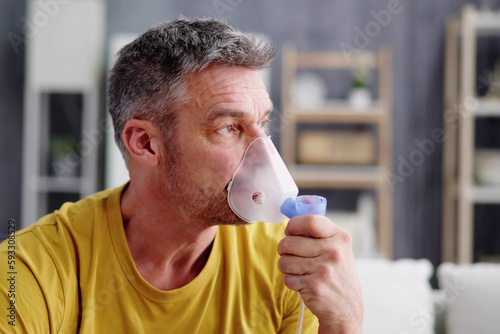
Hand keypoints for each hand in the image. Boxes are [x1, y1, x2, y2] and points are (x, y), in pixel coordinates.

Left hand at [277, 215, 363, 332]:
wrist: (347, 308)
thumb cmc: (338, 275)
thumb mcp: (339, 248)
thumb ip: (319, 234)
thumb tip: (292, 222)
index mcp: (340, 237)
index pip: (310, 221)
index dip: (293, 225)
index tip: (290, 231)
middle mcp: (333, 252)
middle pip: (289, 242)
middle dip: (284, 249)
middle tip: (290, 254)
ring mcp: (323, 270)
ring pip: (284, 260)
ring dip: (286, 266)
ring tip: (298, 269)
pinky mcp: (313, 286)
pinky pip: (287, 278)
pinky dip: (291, 280)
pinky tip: (303, 282)